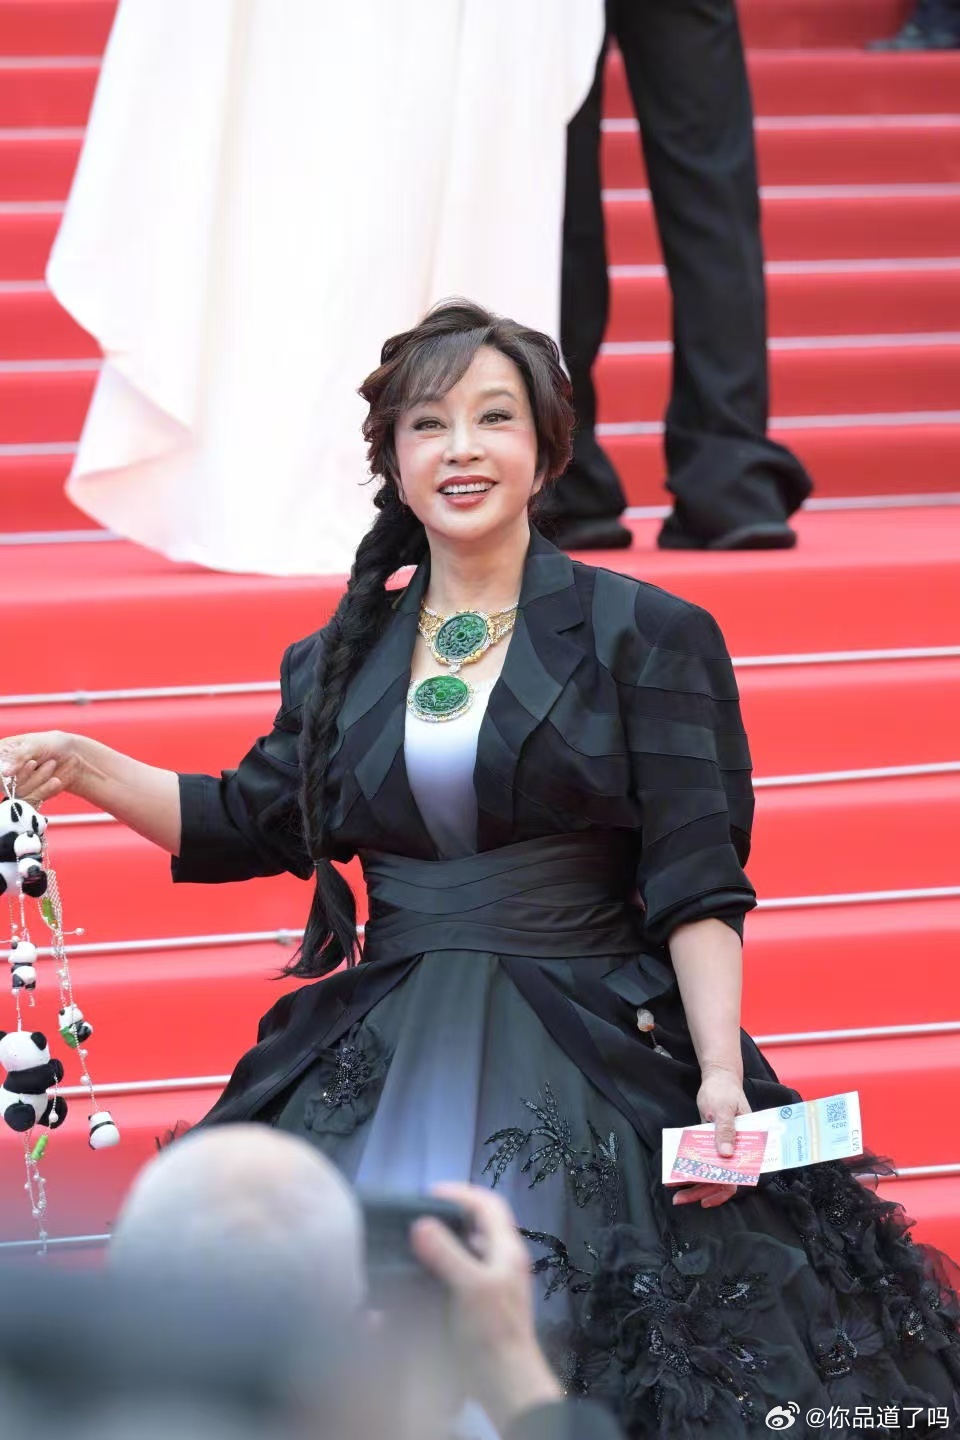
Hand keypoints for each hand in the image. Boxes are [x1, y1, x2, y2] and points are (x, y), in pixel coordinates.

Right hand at [0, 732, 85, 805]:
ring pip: (20, 792)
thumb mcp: (34, 745)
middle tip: (39, 761)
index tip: (30, 763)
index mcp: (1, 756)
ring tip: (51, 764)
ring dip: (38, 779)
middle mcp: (5, 773)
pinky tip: (55, 781)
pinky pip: (31, 801)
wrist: (71, 756)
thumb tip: (4, 773)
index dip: (6, 772)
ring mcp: (16, 786)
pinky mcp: (28, 796)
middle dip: (26, 774)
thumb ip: (18, 757)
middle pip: (5, 783)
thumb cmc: (50, 744)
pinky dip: (44, 791)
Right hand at [410, 1182, 561, 1429]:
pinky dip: (440, 1270)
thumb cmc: (493, 1331)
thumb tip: (421, 1223)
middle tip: (415, 1220)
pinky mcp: (480, 1306)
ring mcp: (492, 1285)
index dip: (461, 1193)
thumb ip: (446, 1254)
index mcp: (507, 1250)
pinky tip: (420, 1279)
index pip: (488, 1204)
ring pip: (466, 1251)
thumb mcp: (470, 1287)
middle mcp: (502, 1262)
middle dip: (447, 1218)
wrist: (506, 1384)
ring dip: (442, 1244)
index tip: (428, 1194)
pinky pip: (459, 1276)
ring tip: (412, 1246)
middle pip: (476, 1226)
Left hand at [673, 1065, 750, 1210]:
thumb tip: (727, 1155)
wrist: (718, 1077)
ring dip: (696, 1185)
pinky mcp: (713, 1142)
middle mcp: (738, 1150)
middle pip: (723, 1178)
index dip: (723, 1190)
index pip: (738, 1175)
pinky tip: (678, 1176)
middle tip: (680, 1199)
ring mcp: (724, 1147)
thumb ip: (726, 1130)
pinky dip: (693, 1169)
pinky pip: (704, 1161)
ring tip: (676, 1194)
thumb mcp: (723, 1109)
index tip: (705, 1200)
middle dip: (702, 1191)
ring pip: (713, 1173)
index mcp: (748, 1144)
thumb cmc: (724, 1091)